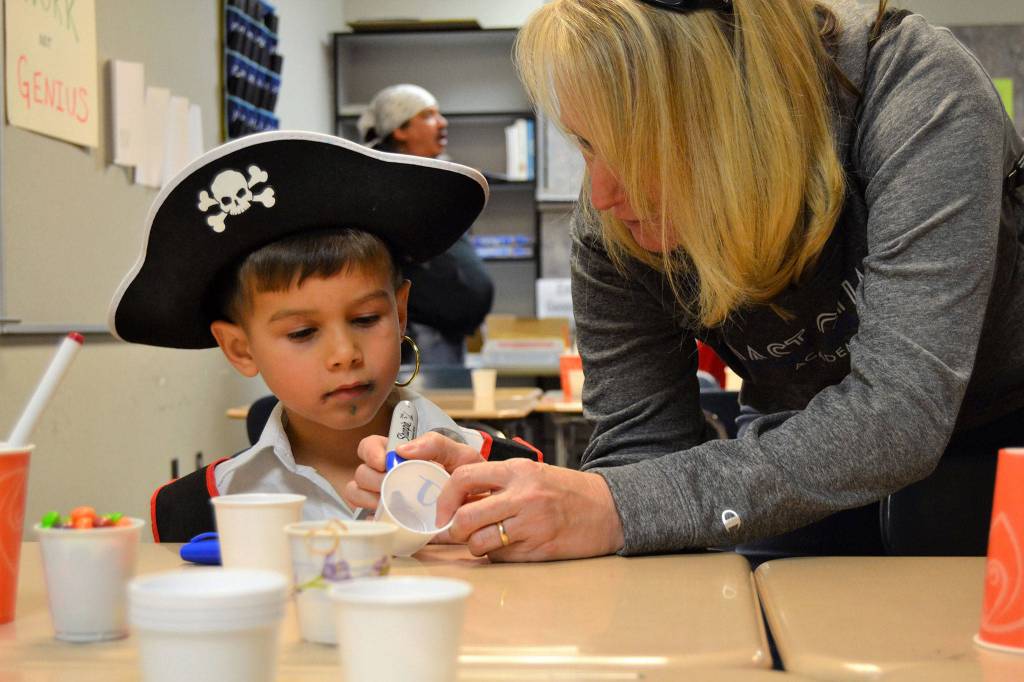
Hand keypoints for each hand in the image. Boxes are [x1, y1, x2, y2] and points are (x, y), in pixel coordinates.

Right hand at [342, 431, 485, 511]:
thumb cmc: (468, 478)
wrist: (480, 510)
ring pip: (356, 493)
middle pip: (361, 473)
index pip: (370, 447)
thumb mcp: (460, 455)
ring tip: (389, 504)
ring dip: (367, 498)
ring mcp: (385, 498)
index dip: (370, 452)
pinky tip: (388, 520)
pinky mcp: (388, 520)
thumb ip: (435, 444)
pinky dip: (372, 519)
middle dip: (372, 479)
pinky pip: (367, 519)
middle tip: (391, 487)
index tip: (384, 463)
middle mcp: (388, 475)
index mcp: (400, 455)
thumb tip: (402, 450)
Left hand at [435, 459, 624, 561]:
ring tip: (484, 539)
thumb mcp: (531, 473)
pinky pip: (501, 557)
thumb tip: (455, 501)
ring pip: (479, 543)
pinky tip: (509, 546)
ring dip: (474, 546)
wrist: (608, 508)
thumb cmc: (565, 491)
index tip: (442, 511)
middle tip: (453, 532)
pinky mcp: (540, 549)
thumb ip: (497, 483)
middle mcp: (523, 496)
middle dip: (452, 530)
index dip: (444, 499)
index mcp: (517, 470)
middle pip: (466, 518)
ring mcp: (532, 524)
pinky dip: (496, 555)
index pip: (464, 478)